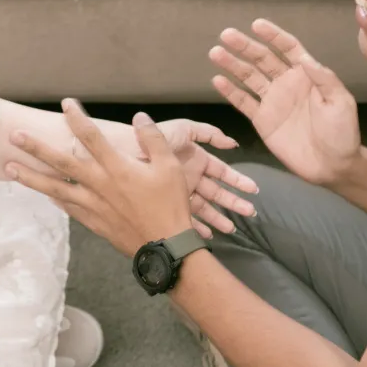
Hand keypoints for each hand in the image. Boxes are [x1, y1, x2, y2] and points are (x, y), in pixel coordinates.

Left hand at [7, 102, 198, 256]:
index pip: (91, 136)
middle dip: (36, 147)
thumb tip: (139, 117)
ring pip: (55, 188)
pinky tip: (44, 193)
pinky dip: (54, 199)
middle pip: (61, 162)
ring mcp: (92, 205)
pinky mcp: (93, 222)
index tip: (66, 104)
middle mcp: (99, 184)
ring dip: (31, 177)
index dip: (77, 118)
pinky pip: (68, 207)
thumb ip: (153, 139)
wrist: (166, 247)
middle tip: (13, 135)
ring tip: (9, 167)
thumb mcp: (170, 167)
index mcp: (117, 168)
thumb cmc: (170, 205)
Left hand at [154, 117, 258, 234]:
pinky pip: (181, 218)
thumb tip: (231, 142)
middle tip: (251, 213)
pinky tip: (206, 235)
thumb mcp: (182, 131)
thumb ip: (207, 133)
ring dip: (217, 217)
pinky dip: (194, 226)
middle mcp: (186, 178)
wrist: (112, 157)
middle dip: (233, 202)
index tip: (253, 189)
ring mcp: (174, 193)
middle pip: (215, 192)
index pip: (221, 172)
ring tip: (232, 229)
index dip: (237, 179)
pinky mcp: (161, 206)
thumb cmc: (150, 141)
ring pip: (202, 208)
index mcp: (193, 160)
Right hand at [210, 21, 360, 185]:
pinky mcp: (262, 120)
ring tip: (216, 53)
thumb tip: (306, 59)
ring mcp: (273, 101)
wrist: (332, 165)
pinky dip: (230, 92)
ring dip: (233, 65)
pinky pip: (244, 102)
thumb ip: (324, 79)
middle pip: (263, 59)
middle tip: (226, 35)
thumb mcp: (341, 102)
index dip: (273, 36)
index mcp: (307, 75)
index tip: (257, 25)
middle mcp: (287, 83)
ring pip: (249, 77)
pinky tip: (217, 80)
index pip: (288, 48)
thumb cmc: (342, 132)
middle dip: (245, 46)